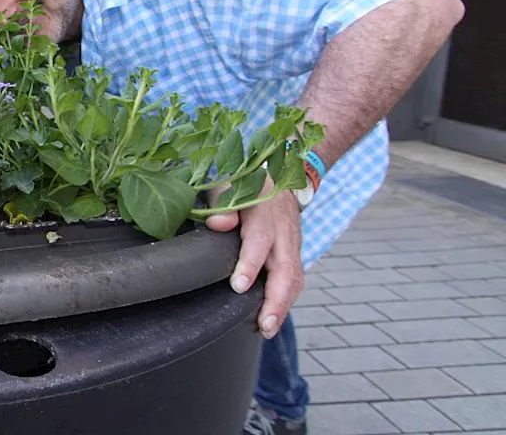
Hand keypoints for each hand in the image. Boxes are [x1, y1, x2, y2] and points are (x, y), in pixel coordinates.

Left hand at [205, 177, 304, 339]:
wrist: (282, 184)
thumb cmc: (249, 186)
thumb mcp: (232, 186)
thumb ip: (223, 204)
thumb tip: (217, 224)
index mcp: (265, 214)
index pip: (259, 240)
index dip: (251, 264)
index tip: (239, 286)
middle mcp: (283, 233)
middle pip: (286, 269)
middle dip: (276, 299)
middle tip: (263, 324)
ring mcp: (293, 246)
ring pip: (294, 279)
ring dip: (283, 307)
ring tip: (266, 330)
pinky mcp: (294, 257)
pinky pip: (295, 281)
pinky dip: (286, 302)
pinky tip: (271, 320)